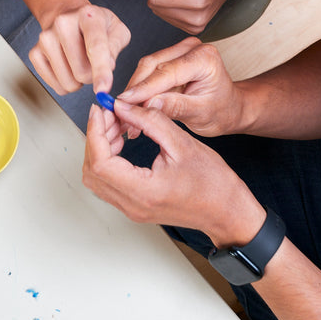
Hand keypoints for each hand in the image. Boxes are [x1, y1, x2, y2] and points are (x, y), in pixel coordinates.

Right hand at [30, 3, 130, 96]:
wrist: (68, 16)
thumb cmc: (96, 26)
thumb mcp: (117, 30)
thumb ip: (116, 47)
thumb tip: (107, 66)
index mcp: (88, 16)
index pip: (95, 47)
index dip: (101, 71)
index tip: (103, 90)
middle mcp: (63, 24)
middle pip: (81, 72)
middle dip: (92, 75)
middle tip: (92, 61)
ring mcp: (45, 38)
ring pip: (68, 82)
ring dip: (78, 80)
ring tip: (79, 61)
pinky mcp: (35, 53)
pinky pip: (56, 86)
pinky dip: (65, 83)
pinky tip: (67, 66)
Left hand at [82, 100, 261, 245]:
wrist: (228, 212)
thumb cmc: (214, 184)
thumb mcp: (184, 144)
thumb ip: (151, 122)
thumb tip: (124, 107)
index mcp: (144, 192)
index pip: (101, 162)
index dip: (95, 132)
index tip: (100, 110)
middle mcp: (133, 205)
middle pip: (92, 171)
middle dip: (96, 138)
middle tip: (109, 114)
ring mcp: (132, 209)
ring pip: (96, 179)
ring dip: (100, 149)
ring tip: (117, 125)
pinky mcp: (135, 207)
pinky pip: (108, 184)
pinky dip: (107, 161)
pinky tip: (121, 142)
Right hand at [117, 37, 243, 136]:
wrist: (229, 108)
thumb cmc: (222, 111)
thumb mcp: (202, 114)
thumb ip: (176, 107)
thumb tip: (149, 104)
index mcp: (204, 58)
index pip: (166, 72)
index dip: (142, 89)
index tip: (123, 103)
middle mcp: (191, 48)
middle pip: (152, 66)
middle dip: (135, 91)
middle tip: (120, 113)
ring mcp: (180, 51)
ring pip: (146, 68)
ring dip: (134, 92)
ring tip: (126, 116)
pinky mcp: (170, 58)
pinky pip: (148, 73)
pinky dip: (139, 91)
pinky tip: (134, 108)